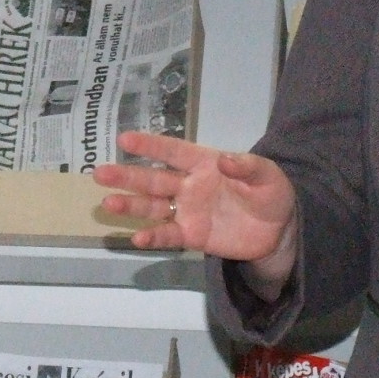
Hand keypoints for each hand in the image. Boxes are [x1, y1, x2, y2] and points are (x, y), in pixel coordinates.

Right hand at [92, 132, 297, 290]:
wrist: (279, 231)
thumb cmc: (271, 194)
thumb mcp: (268, 176)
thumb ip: (248, 167)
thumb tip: (226, 159)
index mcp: (205, 163)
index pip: (173, 151)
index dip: (150, 146)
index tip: (124, 139)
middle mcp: (189, 185)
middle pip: (154, 179)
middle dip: (127, 176)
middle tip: (99, 173)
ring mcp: (188, 211)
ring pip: (153, 206)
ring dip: (131, 206)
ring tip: (107, 204)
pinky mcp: (192, 236)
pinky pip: (168, 235)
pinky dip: (153, 237)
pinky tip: (137, 239)